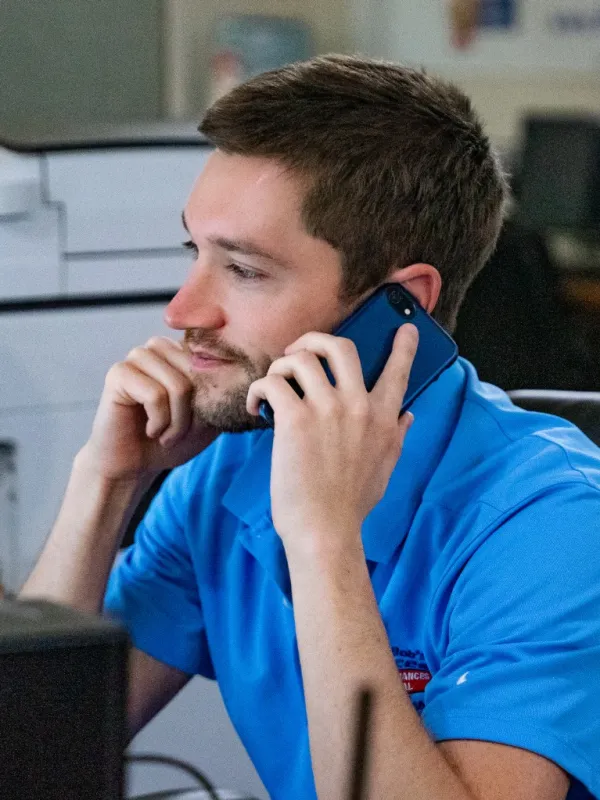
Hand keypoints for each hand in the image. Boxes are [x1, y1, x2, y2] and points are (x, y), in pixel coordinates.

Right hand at [81, 336, 217, 481]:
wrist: (135, 465)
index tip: (198, 424)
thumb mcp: (210, 417)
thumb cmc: (173, 440)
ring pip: (179, 386)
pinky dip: (159, 422)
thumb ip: (225, 394)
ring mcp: (138, 356)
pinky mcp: (119, 373)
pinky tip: (150, 431)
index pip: (214, 361)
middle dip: (194, 413)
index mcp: (182, 351)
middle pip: (198, 375)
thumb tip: (245, 380)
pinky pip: (155, 395)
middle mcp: (160, 347)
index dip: (212, 399)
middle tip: (179, 434)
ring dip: (177, 422)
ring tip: (165, 435)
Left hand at [246, 325, 417, 556]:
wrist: (325, 530)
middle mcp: (359, 406)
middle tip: (299, 352)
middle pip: (340, 347)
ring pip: (301, 359)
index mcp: (384, 418)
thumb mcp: (385, 467)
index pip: (399, 372)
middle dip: (314, 340)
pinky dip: (259, 390)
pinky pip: (273, 384)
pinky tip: (256, 406)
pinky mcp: (295, 420)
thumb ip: (397, 436)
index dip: (404, 346)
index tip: (405, 328)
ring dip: (281, 366)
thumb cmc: (351, 504)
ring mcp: (327, 410)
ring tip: (273, 384)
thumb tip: (408, 415)